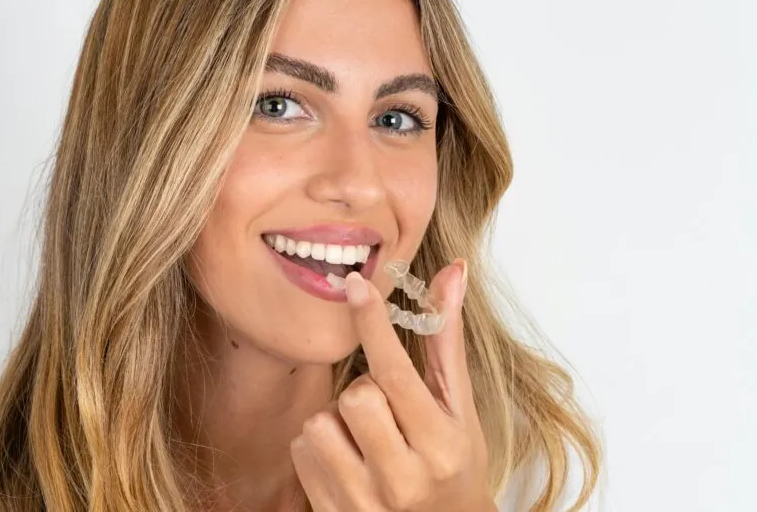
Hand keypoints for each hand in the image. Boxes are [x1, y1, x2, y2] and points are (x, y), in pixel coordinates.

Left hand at [290, 259, 494, 511]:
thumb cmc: (454, 466)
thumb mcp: (459, 410)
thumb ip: (446, 342)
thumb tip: (451, 272)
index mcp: (440, 448)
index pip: (396, 374)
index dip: (372, 323)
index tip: (355, 284)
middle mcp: (402, 479)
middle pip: (353, 396)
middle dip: (364, 392)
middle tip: (387, 411)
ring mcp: (363, 501)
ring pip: (319, 422)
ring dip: (337, 420)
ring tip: (367, 439)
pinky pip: (301, 449)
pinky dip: (318, 445)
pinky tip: (348, 460)